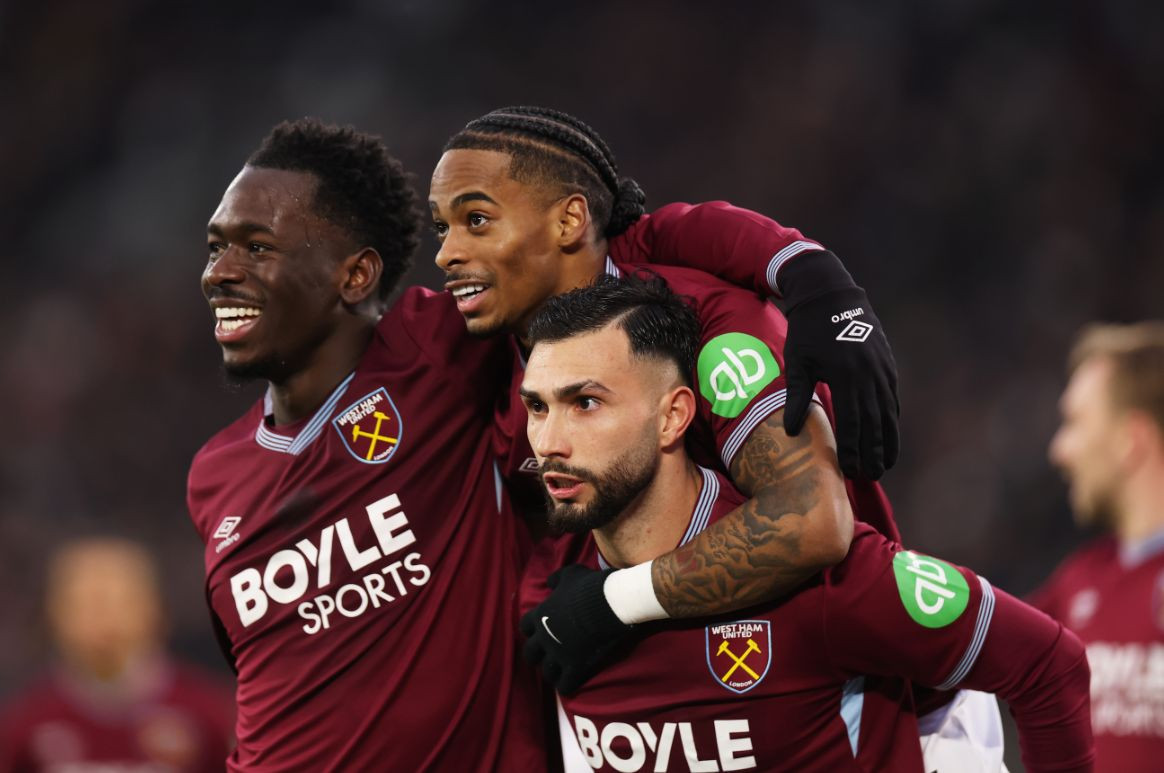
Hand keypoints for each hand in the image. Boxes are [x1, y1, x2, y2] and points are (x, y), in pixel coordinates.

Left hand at [519, 564, 633, 693]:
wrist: (609, 603)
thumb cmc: (588, 586)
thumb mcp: (569, 574)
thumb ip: (556, 579)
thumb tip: (549, 582)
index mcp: (540, 616)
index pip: (525, 627)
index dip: (532, 630)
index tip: (540, 630)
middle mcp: (545, 638)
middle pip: (530, 654)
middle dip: (537, 655)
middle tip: (547, 655)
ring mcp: (559, 654)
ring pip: (546, 673)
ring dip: (551, 672)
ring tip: (559, 673)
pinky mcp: (576, 667)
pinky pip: (565, 685)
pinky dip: (566, 685)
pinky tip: (571, 683)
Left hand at [780, 258, 899, 479]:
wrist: (831, 294)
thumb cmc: (808, 331)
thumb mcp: (798, 363)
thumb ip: (797, 397)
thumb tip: (791, 431)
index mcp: (846, 377)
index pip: (852, 423)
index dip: (852, 449)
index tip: (850, 471)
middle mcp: (870, 376)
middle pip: (874, 424)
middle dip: (873, 453)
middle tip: (871, 477)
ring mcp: (883, 370)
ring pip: (888, 414)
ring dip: (888, 441)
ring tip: (885, 465)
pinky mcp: (888, 364)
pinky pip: (892, 398)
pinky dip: (892, 420)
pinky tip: (890, 435)